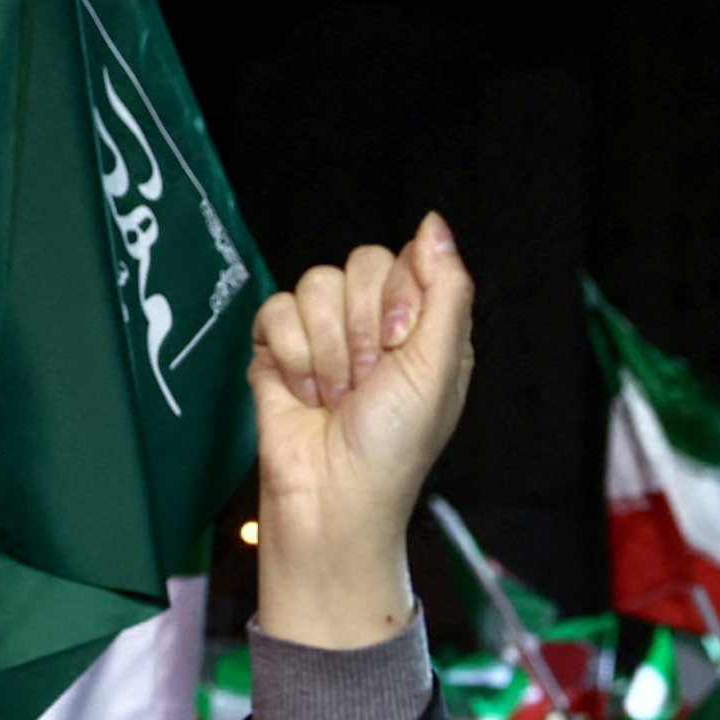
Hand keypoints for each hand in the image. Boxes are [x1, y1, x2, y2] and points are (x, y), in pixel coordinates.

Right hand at [247, 218, 474, 651]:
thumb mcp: (438, 367)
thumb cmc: (394, 445)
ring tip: (334, 396)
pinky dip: (289, 357)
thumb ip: (446, 289)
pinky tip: (302, 394)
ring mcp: (324, 334)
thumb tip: (435, 222)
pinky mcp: (278, 348)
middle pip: (357, 264)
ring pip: (313, 285)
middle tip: (366, 382)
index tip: (400, 345)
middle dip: (361, 330)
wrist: (331, 497)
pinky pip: (274, 309)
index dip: (397, 299)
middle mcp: (375, 323)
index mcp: (423, 326)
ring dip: (326, 352)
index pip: (405, 260)